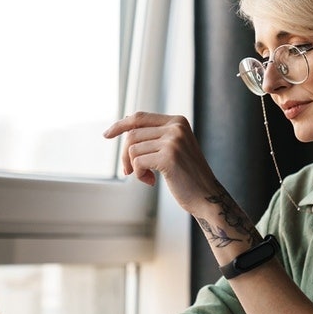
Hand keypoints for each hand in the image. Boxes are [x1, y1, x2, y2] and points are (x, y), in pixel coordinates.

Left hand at [104, 112, 218, 213]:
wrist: (206, 196)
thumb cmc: (186, 175)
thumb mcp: (172, 148)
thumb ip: (154, 135)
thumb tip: (126, 121)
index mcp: (178, 121)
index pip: (140, 117)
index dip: (120, 125)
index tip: (107, 134)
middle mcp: (176, 127)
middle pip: (132, 135)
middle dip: (126, 156)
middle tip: (130, 172)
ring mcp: (173, 141)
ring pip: (132, 149)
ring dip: (134, 167)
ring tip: (148, 178)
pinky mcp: (169, 157)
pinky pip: (137, 162)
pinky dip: (139, 175)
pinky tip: (151, 182)